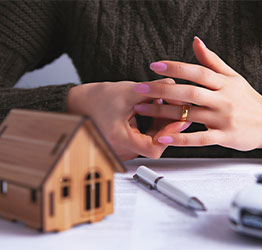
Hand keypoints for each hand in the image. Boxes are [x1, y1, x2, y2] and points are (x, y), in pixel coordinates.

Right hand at [66, 79, 184, 160]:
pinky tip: (154, 109)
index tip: (177, 120)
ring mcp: (123, 149)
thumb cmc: (95, 100)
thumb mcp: (128, 91)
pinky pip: (144, 138)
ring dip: (161, 124)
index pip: (153, 148)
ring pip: (151, 141)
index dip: (168, 135)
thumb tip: (175, 87)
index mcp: (119, 139)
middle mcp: (121, 149)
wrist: (77, 105)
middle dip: (167, 125)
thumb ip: (154, 89)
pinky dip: (152, 125)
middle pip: (155, 144)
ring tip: (163, 105)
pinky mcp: (125, 145)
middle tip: (178, 108)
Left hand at [133, 37, 261, 150]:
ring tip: (143, 109)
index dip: (176, 67)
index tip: (155, 66)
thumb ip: (213, 61)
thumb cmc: (249, 100)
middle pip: (189, 92)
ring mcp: (223, 119)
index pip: (198, 72)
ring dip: (163, 112)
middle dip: (162, 90)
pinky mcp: (224, 137)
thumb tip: (196, 41)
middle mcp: (223, 99)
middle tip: (140, 88)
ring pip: (190, 114)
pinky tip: (162, 137)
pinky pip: (199, 139)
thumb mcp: (234, 77)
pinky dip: (180, 139)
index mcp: (225, 83)